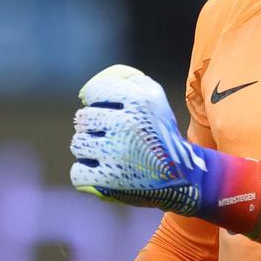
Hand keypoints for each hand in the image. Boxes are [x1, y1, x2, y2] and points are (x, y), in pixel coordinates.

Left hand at [69, 64, 260, 233]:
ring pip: (78, 144)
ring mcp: (117, 153)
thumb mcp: (154, 97)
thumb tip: (88, 87)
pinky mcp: (109, 180)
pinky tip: (101, 172)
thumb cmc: (160, 133)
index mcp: (138, 101)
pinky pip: (77, 172)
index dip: (96, 100)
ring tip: (108, 154)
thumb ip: (127, 80)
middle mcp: (127, 124)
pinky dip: (86, 174)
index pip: (93, 91)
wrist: (183, 176)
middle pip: (82, 118)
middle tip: (108, 135)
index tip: (105, 109)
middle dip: (92, 127)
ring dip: (88, 150)